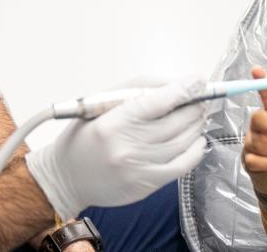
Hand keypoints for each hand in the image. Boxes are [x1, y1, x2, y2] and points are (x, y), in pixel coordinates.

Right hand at [26, 79, 206, 218]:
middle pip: (176, 121)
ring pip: (183, 142)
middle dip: (194, 106)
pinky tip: (197, 141)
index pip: (159, 101)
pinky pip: (182, 166)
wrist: (66, 178)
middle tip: (200, 99)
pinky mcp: (146, 185)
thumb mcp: (100, 104)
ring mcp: (139, 168)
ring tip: (198, 116)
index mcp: (113, 122)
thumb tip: (174, 86)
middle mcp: (127, 146)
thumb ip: (136, 91)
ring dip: (197, 125)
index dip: (184, 90)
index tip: (197, 82)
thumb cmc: (84, 137)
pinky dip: (195, 151)